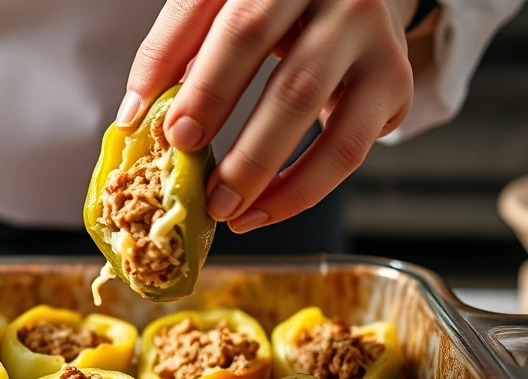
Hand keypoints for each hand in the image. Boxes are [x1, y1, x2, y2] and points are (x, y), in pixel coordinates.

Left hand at [119, 0, 418, 232]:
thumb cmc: (274, 10)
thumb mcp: (223, 12)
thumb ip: (178, 50)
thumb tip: (134, 116)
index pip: (217, 13)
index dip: (180, 66)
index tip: (159, 124)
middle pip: (256, 42)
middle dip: (212, 105)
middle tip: (184, 161)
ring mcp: (366, 32)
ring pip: (306, 100)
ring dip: (258, 165)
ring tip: (223, 207)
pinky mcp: (393, 80)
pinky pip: (347, 146)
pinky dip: (301, 189)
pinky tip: (263, 210)